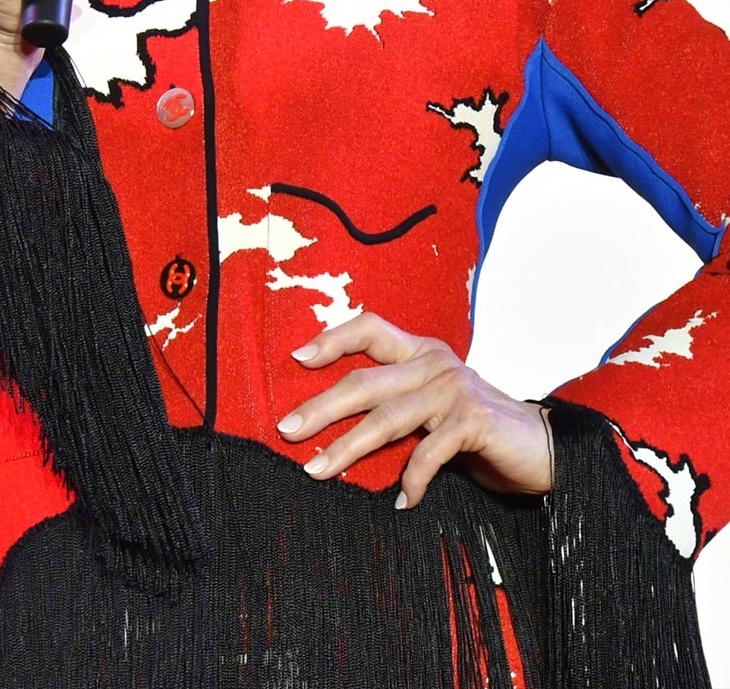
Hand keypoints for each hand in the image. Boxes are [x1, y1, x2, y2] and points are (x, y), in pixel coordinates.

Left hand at [277, 311, 552, 507]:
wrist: (542, 448)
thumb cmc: (476, 430)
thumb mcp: (431, 407)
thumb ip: (396, 403)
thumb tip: (330, 424)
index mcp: (421, 351)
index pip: (371, 328)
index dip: (333, 339)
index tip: (297, 358)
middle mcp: (434, 363)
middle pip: (365, 381)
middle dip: (321, 407)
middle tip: (287, 429)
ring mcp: (453, 389)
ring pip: (387, 418)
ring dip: (347, 448)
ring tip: (317, 470)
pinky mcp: (472, 420)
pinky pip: (428, 453)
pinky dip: (412, 480)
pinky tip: (402, 502)